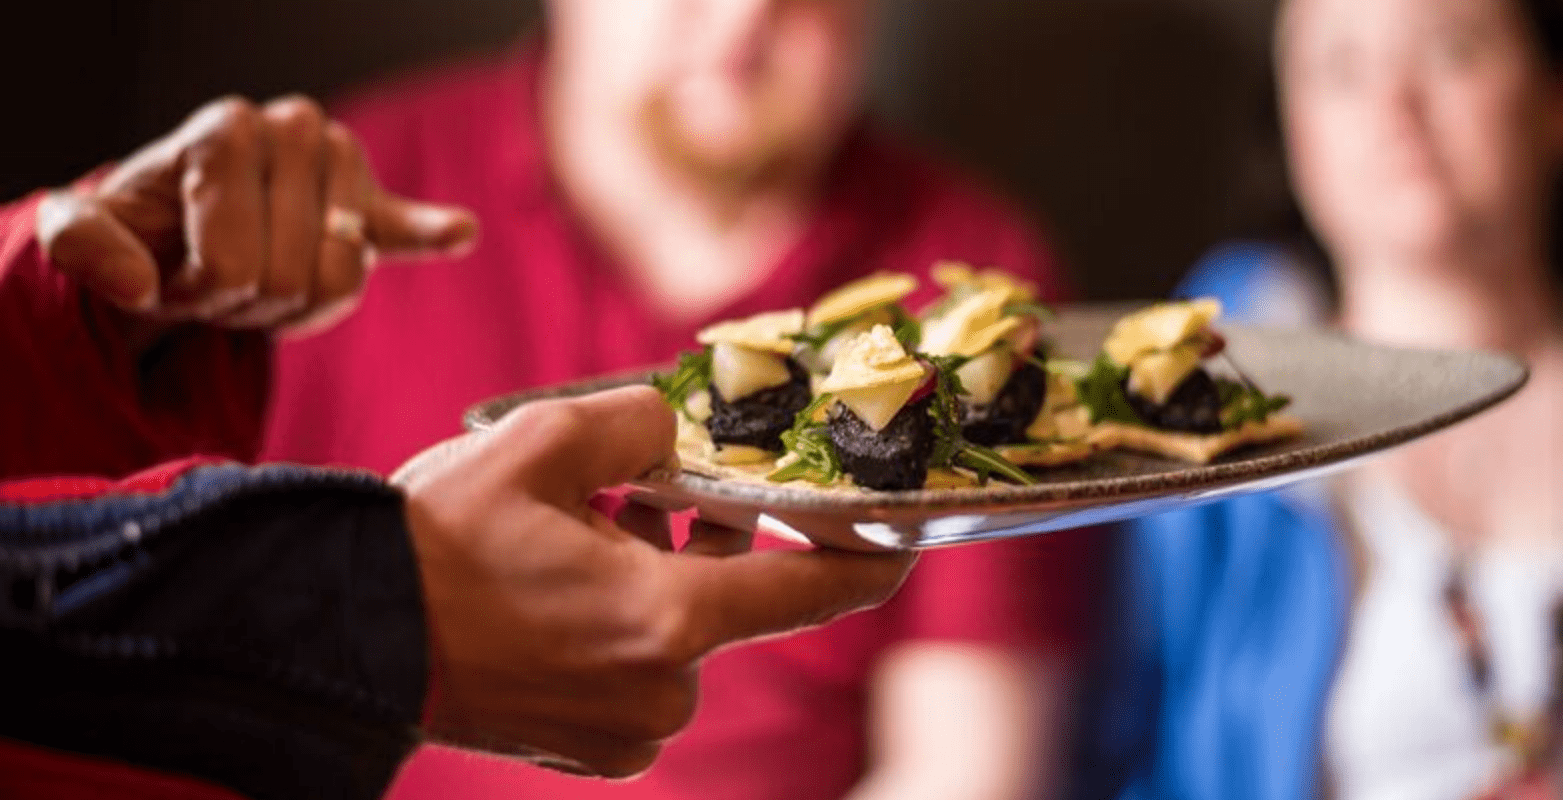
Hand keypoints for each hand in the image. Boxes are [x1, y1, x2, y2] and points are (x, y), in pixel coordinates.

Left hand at [35, 94, 477, 331]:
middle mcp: (295, 129)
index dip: (202, 291)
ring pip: (340, 282)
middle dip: (250, 301)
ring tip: (265, 281)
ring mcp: (344, 168)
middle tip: (226, 285)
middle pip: (290, 275)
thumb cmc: (150, 231)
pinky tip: (458, 232)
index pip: (233, 262)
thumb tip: (136, 282)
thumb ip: (83, 245)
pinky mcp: (378, 209)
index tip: (182, 278)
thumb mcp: (90, 231)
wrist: (194, 229)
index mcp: (226, 126)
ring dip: (297, 306)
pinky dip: (435, 232)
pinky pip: (412, 225)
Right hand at [394, 386, 914, 777]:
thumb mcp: (539, 445)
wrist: (341, 639)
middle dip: (702, 538)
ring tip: (578, 534)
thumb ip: (636, 422)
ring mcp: (627, 733)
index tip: (902, 527)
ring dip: (653, 578)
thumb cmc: (436, 546)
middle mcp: (663, 692)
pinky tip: (560, 590)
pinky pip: (640, 675)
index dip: (872, 555)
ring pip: (678, 633)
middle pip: (728, 598)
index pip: (814, 592)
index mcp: (667, 621)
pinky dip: (622, 628)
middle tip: (645, 490)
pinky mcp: (592, 751)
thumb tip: (675, 430)